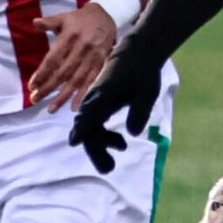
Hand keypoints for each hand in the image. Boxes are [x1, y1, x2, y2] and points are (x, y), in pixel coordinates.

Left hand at [28, 4, 117, 112]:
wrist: (108, 15)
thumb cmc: (81, 19)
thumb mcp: (65, 17)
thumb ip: (49, 22)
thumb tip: (35, 22)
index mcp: (69, 37)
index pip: (53, 59)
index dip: (42, 73)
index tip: (32, 86)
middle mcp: (81, 49)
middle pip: (62, 73)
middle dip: (48, 88)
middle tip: (35, 99)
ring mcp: (92, 58)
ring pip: (76, 80)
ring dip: (63, 96)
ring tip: (51, 109)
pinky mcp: (101, 64)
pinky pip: (91, 82)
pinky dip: (82, 95)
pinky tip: (74, 107)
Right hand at [69, 47, 163, 172]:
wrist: (138, 53)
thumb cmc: (144, 72)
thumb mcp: (147, 92)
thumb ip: (140, 112)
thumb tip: (133, 133)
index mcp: (105, 95)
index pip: (90, 115)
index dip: (82, 129)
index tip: (75, 142)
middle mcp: (95, 99)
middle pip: (87, 127)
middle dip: (95, 149)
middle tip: (109, 168)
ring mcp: (95, 102)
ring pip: (90, 127)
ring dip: (101, 143)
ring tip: (121, 149)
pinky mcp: (99, 104)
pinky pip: (95, 123)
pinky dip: (103, 135)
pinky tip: (119, 142)